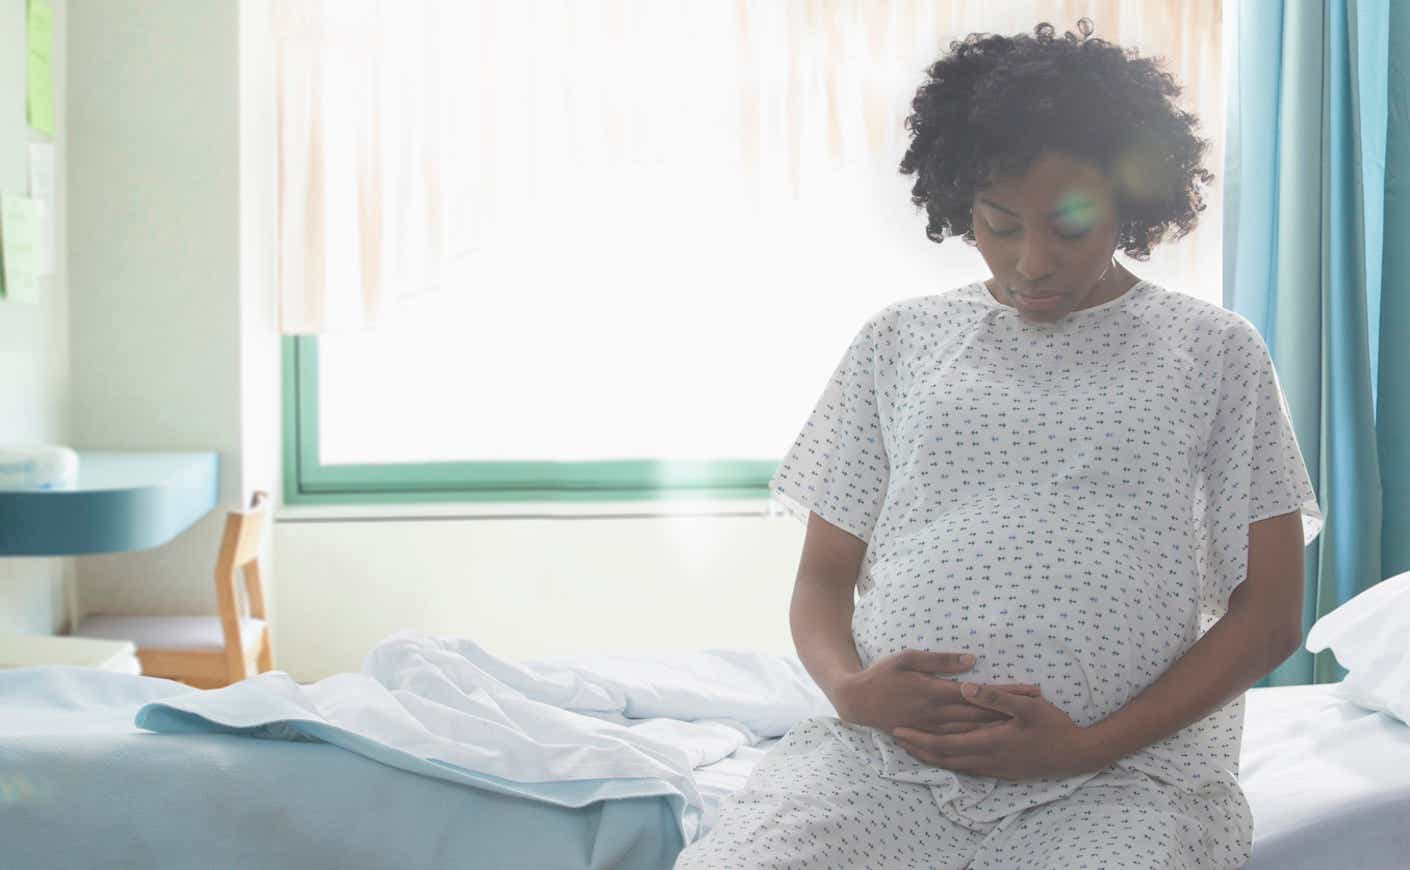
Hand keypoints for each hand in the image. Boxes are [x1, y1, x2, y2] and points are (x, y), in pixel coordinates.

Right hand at [833, 650, 1042, 736]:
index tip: (1032, 690)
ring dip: (1002, 727)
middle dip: (1014, 711)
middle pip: (984, 714)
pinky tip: (997, 744)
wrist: (857, 702)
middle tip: (1042, 707)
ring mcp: (934, 729)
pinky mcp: (928, 738)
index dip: (1008, 693)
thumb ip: (940, 660)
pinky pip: (960, 744)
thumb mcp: (907, 658)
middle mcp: (939, 714)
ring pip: (976, 732)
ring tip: (1027, 724)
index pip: (981, 693)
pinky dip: (982, 744)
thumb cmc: (882, 675)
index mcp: (935, 692)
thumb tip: (972, 661)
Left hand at [892, 682, 1098, 780]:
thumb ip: (995, 696)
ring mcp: (995, 769)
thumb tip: (966, 686)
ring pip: (954, 767)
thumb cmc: (1054, 726)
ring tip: (913, 748)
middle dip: (918, 750)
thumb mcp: (1028, 706)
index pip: (944, 744)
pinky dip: (950, 763)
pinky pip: (968, 770)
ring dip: (931, 758)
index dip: (919, 738)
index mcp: (989, 743)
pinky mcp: (1003, 772)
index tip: (898, 730)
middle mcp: (988, 760)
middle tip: (896, 739)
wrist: (1077, 755)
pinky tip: (945, 758)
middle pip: (943, 759)